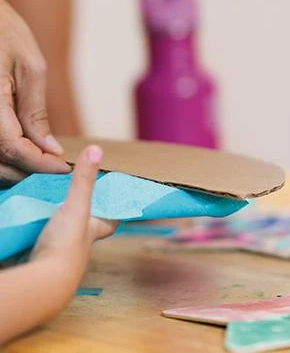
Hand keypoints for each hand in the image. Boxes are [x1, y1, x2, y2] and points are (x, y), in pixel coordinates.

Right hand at [0, 0, 68, 183]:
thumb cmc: (5, 33)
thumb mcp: (30, 68)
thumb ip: (35, 112)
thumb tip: (50, 149)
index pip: (13, 148)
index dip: (39, 163)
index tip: (64, 169)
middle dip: (26, 171)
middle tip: (56, 169)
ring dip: (12, 168)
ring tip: (42, 162)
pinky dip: (2, 155)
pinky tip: (24, 151)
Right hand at [32, 145, 116, 287]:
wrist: (41, 284)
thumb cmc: (66, 246)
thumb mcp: (77, 206)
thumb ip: (84, 180)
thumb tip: (96, 149)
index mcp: (92, 231)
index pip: (110, 220)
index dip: (114, 211)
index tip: (117, 200)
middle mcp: (79, 245)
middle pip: (84, 229)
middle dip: (80, 217)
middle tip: (72, 200)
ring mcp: (58, 256)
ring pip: (61, 237)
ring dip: (55, 226)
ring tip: (46, 210)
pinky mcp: (38, 261)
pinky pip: (39, 246)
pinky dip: (35, 237)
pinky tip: (29, 229)